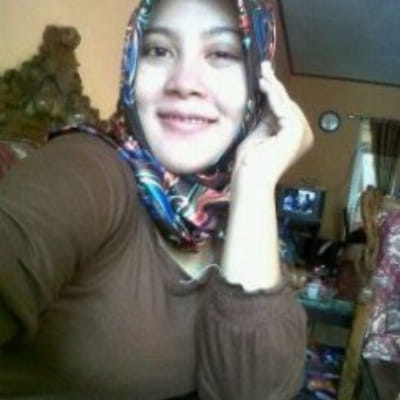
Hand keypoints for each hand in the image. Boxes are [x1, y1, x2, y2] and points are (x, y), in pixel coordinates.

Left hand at [232, 61, 313, 189]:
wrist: (250, 178)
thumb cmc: (251, 163)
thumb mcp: (259, 133)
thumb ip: (266, 117)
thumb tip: (266, 97)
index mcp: (295, 138)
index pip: (284, 110)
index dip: (274, 93)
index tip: (264, 78)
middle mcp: (303, 135)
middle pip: (287, 104)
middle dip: (275, 86)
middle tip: (264, 68)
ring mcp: (302, 133)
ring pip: (285, 103)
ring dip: (273, 87)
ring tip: (263, 72)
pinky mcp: (295, 131)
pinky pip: (283, 107)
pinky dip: (273, 95)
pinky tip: (264, 84)